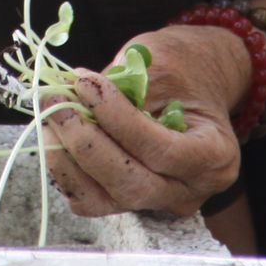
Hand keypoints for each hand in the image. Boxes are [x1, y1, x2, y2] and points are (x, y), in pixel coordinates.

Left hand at [37, 25, 250, 217]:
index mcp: (215, 156)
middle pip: (131, 184)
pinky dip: (66, 169)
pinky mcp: (128, 201)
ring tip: (50, 113)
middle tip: (57, 100)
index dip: (118, 120)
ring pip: (105, 198)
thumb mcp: (163, 64)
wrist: (193, 86)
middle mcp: (189, 189)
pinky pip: (90, 199)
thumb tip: (75, 92)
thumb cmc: (183, 70)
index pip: (162, 152)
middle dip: (86, 142)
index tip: (86, 84)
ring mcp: (159, 201)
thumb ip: (125, 85)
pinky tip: (56, 134)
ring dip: (67, 158)